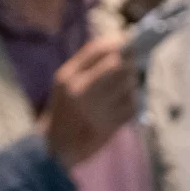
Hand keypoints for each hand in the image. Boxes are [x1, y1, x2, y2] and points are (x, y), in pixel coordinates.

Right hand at [42, 34, 136, 167]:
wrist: (57, 148)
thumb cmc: (64, 111)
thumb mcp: (64, 84)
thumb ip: (87, 64)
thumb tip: (120, 44)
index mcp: (68, 77)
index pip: (98, 50)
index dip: (118, 43)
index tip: (127, 42)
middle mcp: (80, 91)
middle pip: (117, 64)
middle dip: (129, 62)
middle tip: (132, 64)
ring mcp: (95, 109)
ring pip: (128, 84)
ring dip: (131, 84)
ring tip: (122, 89)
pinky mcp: (109, 124)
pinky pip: (131, 105)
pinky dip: (131, 103)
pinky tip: (120, 107)